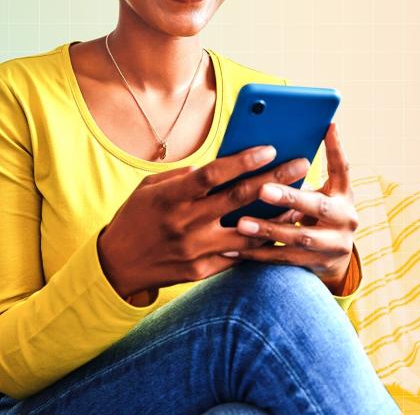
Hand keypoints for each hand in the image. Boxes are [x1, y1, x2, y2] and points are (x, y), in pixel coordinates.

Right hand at [96, 145, 314, 300]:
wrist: (117, 265)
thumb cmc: (135, 217)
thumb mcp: (149, 188)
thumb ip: (183, 176)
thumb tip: (218, 167)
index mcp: (170, 197)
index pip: (212, 174)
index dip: (242, 161)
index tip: (270, 148)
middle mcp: (185, 222)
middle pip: (237, 198)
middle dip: (273, 179)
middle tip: (301, 164)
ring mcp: (195, 249)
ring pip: (246, 230)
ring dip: (276, 215)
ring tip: (300, 200)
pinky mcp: (201, 270)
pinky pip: (238, 255)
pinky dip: (260, 242)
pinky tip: (279, 230)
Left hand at [221, 122, 358, 293]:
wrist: (334, 258)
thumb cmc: (316, 213)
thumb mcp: (319, 193)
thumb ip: (300, 177)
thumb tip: (266, 148)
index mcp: (344, 194)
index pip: (342, 167)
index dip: (336, 147)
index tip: (327, 125)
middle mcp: (345, 219)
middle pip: (317, 206)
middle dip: (289, 197)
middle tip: (262, 189)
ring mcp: (333, 245)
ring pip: (298, 238)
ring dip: (268, 230)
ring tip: (241, 223)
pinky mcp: (315, 265)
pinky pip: (281, 259)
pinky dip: (256, 253)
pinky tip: (231, 248)